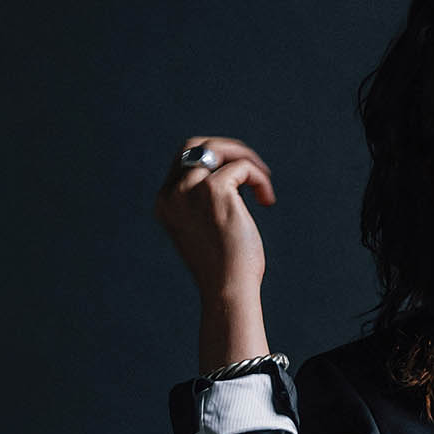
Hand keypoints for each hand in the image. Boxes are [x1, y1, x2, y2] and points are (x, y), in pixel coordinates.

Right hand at [152, 135, 276, 299]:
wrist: (227, 288)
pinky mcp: (214, 190)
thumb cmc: (225, 268)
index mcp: (166, 201)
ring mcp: (190, 189)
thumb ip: (205, 204)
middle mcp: (173, 192)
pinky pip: (242, 167)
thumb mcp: (206, 231)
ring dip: (246, 158)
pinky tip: (267, 200)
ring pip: (218, 149)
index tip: (240, 179)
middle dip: (228, 149)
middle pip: (196, 145)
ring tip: (264, 181)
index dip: (215, 161)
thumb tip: (230, 180)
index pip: (184, 160)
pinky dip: (259, 179)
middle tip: (254, 168)